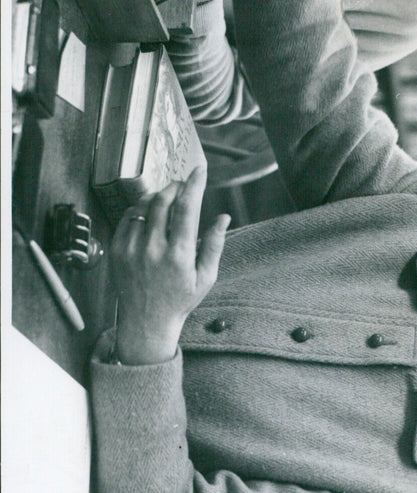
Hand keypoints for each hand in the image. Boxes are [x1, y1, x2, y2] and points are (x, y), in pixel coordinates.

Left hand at [110, 166, 229, 364]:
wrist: (146, 322)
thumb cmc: (180, 299)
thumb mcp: (206, 276)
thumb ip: (214, 244)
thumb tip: (224, 217)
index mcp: (179, 255)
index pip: (186, 208)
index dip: (194, 184)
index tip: (200, 170)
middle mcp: (153, 250)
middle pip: (162, 201)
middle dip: (175, 186)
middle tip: (183, 185)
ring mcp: (131, 250)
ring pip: (143, 206)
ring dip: (157, 197)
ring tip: (167, 200)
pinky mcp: (117, 251)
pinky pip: (127, 218)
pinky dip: (139, 210)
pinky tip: (149, 216)